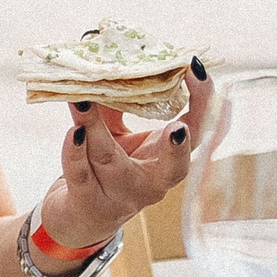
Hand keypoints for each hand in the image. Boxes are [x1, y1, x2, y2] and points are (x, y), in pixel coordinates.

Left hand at [39, 62, 210, 256]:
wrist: (77, 219)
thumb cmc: (105, 169)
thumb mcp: (118, 135)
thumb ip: (115, 103)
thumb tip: (105, 57)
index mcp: (166, 160)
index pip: (199, 132)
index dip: (203, 102)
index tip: (195, 68)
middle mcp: (151, 184)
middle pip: (173, 168)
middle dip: (178, 148)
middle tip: (179, 127)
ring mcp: (119, 197)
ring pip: (110, 162)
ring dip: (95, 129)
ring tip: (83, 100)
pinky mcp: (87, 204)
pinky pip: (80, 174)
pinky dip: (74, 151)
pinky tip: (72, 132)